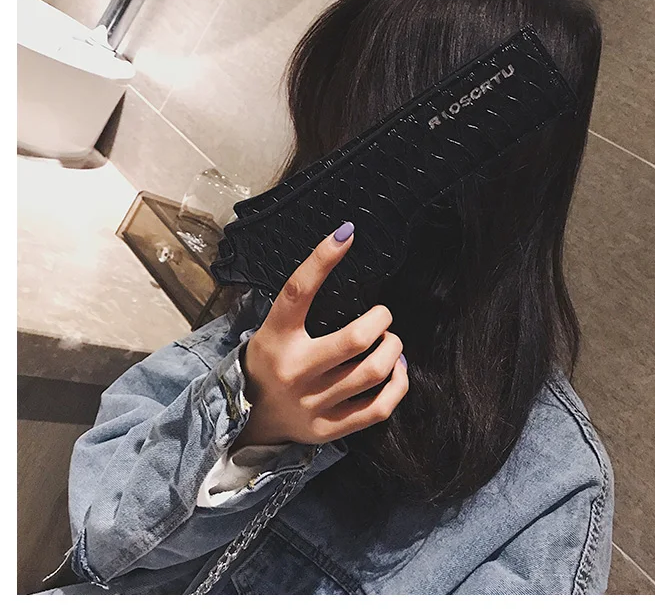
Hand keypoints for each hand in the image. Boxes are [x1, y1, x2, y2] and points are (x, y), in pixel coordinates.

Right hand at [233, 221, 408, 447]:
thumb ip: (301, 307)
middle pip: (355, 339)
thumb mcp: (273, 330)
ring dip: (393, 349)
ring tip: (390, 342)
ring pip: (372, 372)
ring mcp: (312, 404)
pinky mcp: (328, 429)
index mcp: (276, 337)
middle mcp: (294, 370)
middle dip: (381, 319)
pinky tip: (395, 370)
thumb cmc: (271, 362)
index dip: (322, 259)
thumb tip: (340, 259)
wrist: (249, 420)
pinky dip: (397, 385)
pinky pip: (378, 408)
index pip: (298, 292)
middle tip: (383, 315)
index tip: (347, 234)